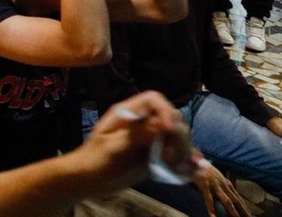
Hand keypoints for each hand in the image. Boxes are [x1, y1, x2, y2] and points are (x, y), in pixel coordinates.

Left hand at [76, 90, 196, 193]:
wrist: (89, 180)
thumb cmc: (94, 159)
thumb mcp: (112, 147)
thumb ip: (136, 135)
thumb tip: (161, 126)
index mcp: (129, 113)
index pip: (154, 100)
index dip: (165, 111)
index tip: (169, 129)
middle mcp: (144, 123)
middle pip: (172, 119)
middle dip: (179, 136)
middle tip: (173, 157)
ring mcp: (152, 140)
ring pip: (178, 138)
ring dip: (185, 151)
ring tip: (180, 167)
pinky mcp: (157, 157)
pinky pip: (177, 157)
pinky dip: (186, 163)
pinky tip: (193, 171)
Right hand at [194, 157, 252, 216]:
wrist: (193, 158)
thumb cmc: (203, 168)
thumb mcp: (216, 176)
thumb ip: (223, 183)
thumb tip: (230, 191)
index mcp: (226, 183)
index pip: (239, 198)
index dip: (245, 208)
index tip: (251, 216)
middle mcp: (223, 184)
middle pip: (236, 201)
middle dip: (244, 211)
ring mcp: (215, 185)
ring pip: (227, 201)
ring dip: (233, 212)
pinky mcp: (205, 185)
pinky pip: (209, 200)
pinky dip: (212, 209)